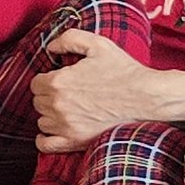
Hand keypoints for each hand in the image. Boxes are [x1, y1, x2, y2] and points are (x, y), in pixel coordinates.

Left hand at [32, 31, 184, 152]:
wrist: (148, 97)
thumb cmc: (124, 70)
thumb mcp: (97, 44)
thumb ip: (68, 39)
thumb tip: (50, 48)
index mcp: (58, 81)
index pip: (36, 83)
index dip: (47, 80)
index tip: (60, 80)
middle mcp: (58, 105)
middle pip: (38, 102)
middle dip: (49, 96)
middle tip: (68, 93)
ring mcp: (66, 125)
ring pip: (42, 121)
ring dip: (50, 115)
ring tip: (68, 110)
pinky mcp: (76, 141)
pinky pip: (46, 145)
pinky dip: (45, 139)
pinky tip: (54, 131)